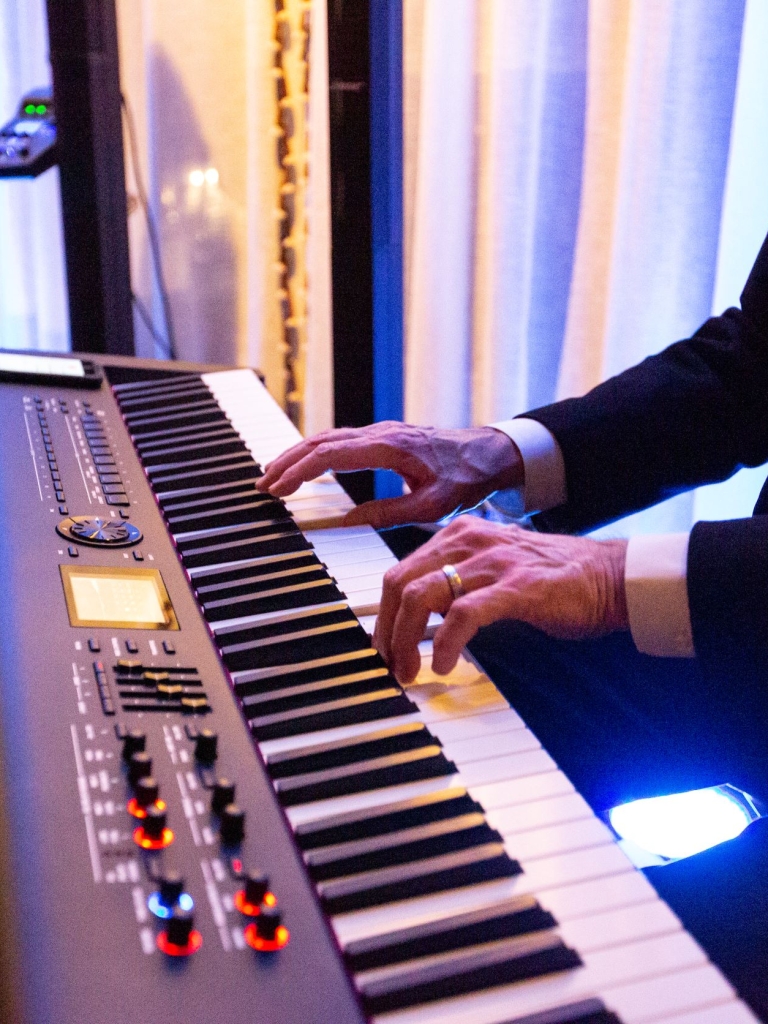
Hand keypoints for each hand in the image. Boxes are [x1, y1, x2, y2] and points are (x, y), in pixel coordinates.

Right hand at [255, 422, 522, 527]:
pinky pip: (340, 440)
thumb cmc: (466, 478)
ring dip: (298, 455)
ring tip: (274, 478)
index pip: (331, 454)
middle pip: (321, 441)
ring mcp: (381, 432)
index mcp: (390, 447)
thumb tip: (346, 522)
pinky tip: (304, 466)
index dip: (299, 470)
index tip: (277, 488)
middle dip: (288, 462)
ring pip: (328, 437)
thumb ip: (388, 514)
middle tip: (263, 486)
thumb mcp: (431, 506)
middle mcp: (381, 433)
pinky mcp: (383, 437)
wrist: (491, 452)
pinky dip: (315, 452)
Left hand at [374, 516, 628, 682]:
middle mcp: (468, 541)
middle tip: (392, 666)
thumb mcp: (492, 568)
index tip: (385, 649)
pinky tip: (443, 665)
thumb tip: (419, 617)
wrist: (610, 577)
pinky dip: (444, 643)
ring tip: (411, 671)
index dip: (384, 616)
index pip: (400, 572)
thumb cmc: (553, 579)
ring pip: (422, 596)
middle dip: (387, 631)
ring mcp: (492, 562)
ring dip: (406, 640)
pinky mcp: (516, 587)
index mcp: (459, 536)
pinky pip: (463, 615)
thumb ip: (456, 582)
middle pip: (400, 583)